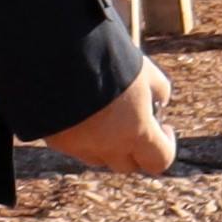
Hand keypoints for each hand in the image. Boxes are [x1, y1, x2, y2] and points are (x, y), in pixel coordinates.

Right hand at [40, 68, 177, 175]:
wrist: (59, 56)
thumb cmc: (110, 60)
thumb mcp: (145, 71)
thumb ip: (159, 90)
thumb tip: (160, 102)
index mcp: (136, 132)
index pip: (160, 161)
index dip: (167, 146)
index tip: (164, 127)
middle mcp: (108, 147)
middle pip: (128, 165)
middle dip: (136, 148)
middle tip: (136, 122)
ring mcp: (78, 147)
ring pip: (98, 158)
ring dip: (107, 145)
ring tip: (106, 115)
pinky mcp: (54, 140)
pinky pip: (73, 147)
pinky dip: (81, 136)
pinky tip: (81, 111)